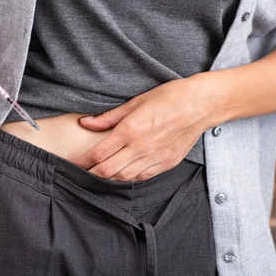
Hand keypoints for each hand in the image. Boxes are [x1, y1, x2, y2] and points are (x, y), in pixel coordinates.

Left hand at [71, 76, 217, 180]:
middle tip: (81, 174)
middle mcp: (141, 147)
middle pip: (107, 171)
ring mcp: (155, 158)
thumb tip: (86, 123)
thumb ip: (109, 117)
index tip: (73, 163)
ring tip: (99, 175)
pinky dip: (128, 178)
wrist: (202, 104)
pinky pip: (142, 177)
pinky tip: (122, 173)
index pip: (98, 154)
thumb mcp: (136, 102)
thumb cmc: (170, 97)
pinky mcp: (166, 164)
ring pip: (124, 178)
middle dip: (91, 175)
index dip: (83, 161)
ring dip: (109, 178)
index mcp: (130, 130)